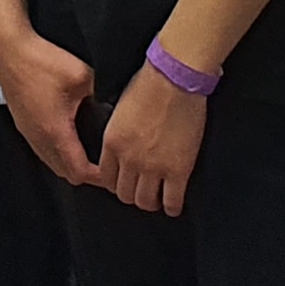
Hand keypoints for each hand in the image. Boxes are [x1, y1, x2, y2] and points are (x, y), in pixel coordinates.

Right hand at [0, 19, 98, 185]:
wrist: (9, 49)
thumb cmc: (38, 61)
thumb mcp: (83, 75)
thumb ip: (102, 93)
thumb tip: (116, 102)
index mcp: (55, 130)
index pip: (81, 171)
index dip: (101, 177)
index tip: (113, 171)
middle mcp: (39, 137)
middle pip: (66, 174)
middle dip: (88, 174)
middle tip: (106, 165)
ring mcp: (29, 132)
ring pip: (52, 163)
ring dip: (71, 163)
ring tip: (91, 154)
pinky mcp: (23, 123)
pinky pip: (43, 149)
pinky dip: (59, 152)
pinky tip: (70, 137)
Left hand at [99, 66, 207, 215]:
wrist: (175, 78)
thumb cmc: (150, 83)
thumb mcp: (120, 107)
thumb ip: (118, 129)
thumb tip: (122, 138)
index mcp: (111, 142)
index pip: (106, 177)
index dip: (115, 183)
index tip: (123, 182)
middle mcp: (128, 159)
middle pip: (124, 193)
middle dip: (132, 194)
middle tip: (141, 191)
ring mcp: (153, 167)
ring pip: (146, 201)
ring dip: (151, 202)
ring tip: (157, 198)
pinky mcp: (178, 169)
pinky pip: (172, 200)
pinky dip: (172, 207)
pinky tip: (173, 205)